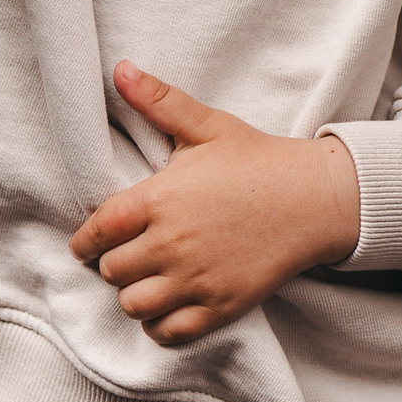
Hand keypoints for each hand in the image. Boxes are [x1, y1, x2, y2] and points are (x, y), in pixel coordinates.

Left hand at [69, 61, 362, 346]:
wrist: (316, 198)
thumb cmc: (259, 159)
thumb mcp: (208, 126)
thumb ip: (160, 101)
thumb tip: (119, 69)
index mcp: (160, 198)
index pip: (97, 231)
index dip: (85, 240)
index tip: (88, 243)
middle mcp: (172, 242)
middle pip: (112, 271)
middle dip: (114, 264)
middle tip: (128, 255)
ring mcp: (197, 278)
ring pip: (134, 305)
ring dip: (134, 295)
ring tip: (147, 280)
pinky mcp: (221, 305)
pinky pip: (169, 332)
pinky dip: (160, 325)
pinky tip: (168, 305)